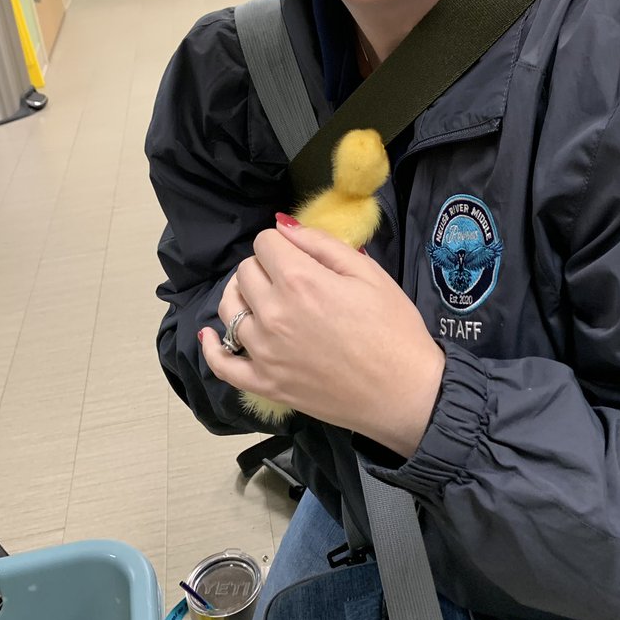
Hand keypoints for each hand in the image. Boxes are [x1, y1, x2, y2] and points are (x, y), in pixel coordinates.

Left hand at [200, 221, 444, 455]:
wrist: (407, 393)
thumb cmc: (395, 330)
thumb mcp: (369, 273)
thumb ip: (322, 244)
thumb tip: (283, 226)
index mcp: (301, 281)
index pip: (266, 243)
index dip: (283, 244)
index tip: (299, 254)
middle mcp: (274, 313)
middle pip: (245, 272)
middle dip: (265, 267)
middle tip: (292, 279)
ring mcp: (264, 352)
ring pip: (229, 308)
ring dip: (243, 296)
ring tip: (265, 300)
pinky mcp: (265, 384)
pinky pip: (222, 363)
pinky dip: (212, 346)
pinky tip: (212, 335)